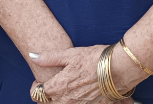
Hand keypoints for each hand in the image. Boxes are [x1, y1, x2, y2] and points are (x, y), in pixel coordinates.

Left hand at [29, 44, 144, 103]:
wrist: (119, 69)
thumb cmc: (95, 59)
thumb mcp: (71, 54)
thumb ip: (50, 58)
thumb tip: (33, 56)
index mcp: (58, 87)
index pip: (37, 93)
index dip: (35, 86)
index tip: (39, 80)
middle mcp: (66, 100)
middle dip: (45, 97)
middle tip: (51, 86)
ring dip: (59, 100)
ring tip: (65, 89)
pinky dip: (74, 102)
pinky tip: (80, 94)